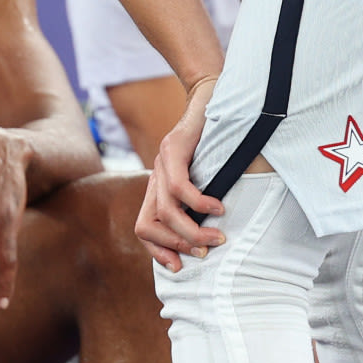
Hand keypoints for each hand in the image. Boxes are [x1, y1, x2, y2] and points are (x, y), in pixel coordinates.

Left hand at [135, 74, 226, 269]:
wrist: (212, 95)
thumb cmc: (216, 140)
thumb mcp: (207, 176)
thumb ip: (202, 201)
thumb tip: (217, 235)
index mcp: (157, 187)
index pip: (143, 228)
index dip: (157, 251)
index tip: (179, 266)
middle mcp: (154, 176)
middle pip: (146, 225)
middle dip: (177, 245)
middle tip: (206, 252)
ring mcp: (160, 161)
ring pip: (165, 210)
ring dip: (192, 230)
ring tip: (217, 236)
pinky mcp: (173, 147)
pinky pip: (179, 186)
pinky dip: (200, 203)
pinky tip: (219, 208)